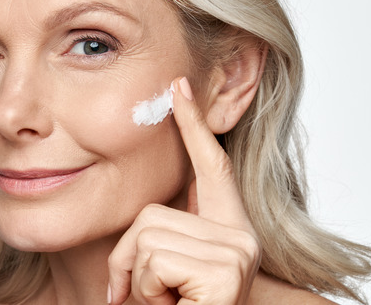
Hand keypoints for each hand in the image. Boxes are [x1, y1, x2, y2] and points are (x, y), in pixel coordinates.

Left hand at [107, 77, 260, 304]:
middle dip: (129, 264)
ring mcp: (239, 250)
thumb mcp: (164, 279)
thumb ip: (159, 245)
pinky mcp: (228, 267)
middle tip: (146, 300)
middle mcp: (241, 236)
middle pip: (151, 215)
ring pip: (146, 238)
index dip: (193, 126)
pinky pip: (154, 261)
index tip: (179, 87)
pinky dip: (146, 293)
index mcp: (226, 232)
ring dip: (137, 284)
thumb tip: (140, 229)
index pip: (211, 167)